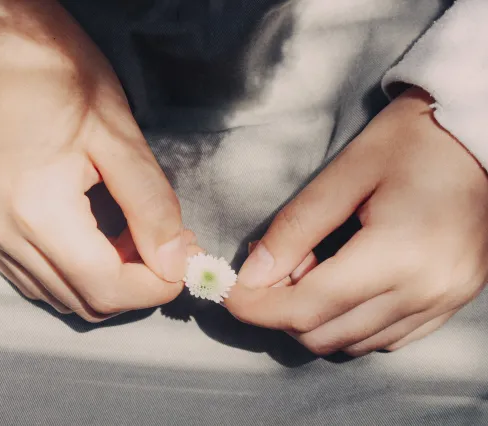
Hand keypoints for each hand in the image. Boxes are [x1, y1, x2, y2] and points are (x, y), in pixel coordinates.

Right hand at [0, 1, 188, 320]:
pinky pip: (37, 278)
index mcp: (39, 212)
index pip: (108, 288)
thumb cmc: (64, 78)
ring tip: (133, 236)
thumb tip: (177, 262)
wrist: (2, 48)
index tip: (187, 258)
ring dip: (109, 281)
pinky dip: (78, 273)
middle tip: (166, 243)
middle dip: (137, 285)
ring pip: (62, 296)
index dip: (158, 285)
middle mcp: (6, 235)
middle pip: (86, 302)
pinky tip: (98, 239)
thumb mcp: (121, 138)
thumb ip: (152, 206)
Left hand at [226, 87, 487, 355]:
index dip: (256, 306)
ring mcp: (443, 302)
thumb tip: (252, 273)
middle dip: (280, 311)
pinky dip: (349, 322)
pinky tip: (342, 286)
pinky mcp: (451, 302)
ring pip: (353, 343)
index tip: (228, 293)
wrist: (483, 135)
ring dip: (314, 317)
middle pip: (325, 333)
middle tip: (268, 270)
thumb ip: (295, 228)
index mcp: (398, 253)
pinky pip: (386, 338)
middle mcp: (425, 291)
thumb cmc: (415, 140)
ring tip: (308, 269)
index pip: (307, 306)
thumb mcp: (347, 172)